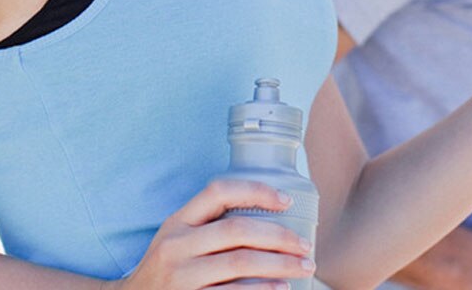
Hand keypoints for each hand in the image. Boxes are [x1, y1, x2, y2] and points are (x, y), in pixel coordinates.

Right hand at [115, 180, 313, 289]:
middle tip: (306, 245)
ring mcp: (181, 277)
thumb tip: (266, 217)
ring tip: (303, 268)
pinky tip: (281, 289)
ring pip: (239, 263)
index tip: (286, 200)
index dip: (255, 190)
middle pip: (237, 230)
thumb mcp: (176, 240)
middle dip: (279, 236)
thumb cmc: (165, 271)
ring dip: (279, 265)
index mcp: (177, 221)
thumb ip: (207, 227)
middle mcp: (177, 245)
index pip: (218, 191)